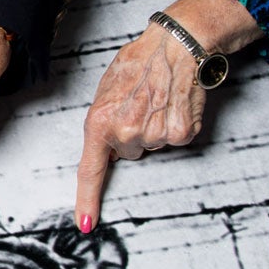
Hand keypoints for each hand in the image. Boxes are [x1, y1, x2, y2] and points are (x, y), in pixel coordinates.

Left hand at [75, 0, 258, 229]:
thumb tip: (105, 144)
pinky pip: (175, 140)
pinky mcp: (181, 134)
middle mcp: (126, 134)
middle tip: (139, 104)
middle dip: (132, 132)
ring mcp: (155, 136)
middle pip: (128, 153)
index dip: (87, 200)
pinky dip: (177, 125)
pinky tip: (175, 103)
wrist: (176, 44)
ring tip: (158, 99)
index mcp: (100, 122)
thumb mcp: (108, 89)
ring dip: (155, 127)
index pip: (90, 170)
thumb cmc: (140, 61)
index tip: (86, 224)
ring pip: (153, 145)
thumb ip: (104, 120)